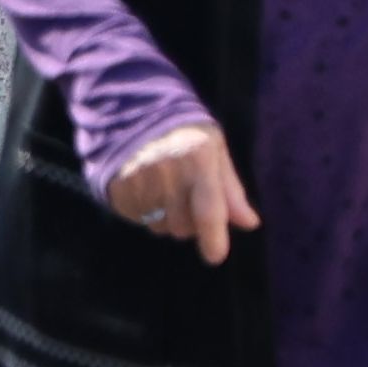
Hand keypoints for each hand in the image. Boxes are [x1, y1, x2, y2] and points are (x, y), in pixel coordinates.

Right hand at [107, 121, 258, 263]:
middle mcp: (166, 175)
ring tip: (165, 192)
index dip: (213, 239)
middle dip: (190, 222)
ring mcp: (138, 183)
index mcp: (197, 162)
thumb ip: (231, 190)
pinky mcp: (116, 189)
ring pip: (160, 227)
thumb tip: (250, 224)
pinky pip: (137, 219)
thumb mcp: (214, 151)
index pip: (208, 212)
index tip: (215, 256)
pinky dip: (145, 212)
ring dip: (167, 219)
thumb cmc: (183, 132)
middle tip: (188, 200)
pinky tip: (146, 190)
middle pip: (183, 227)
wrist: (132, 110)